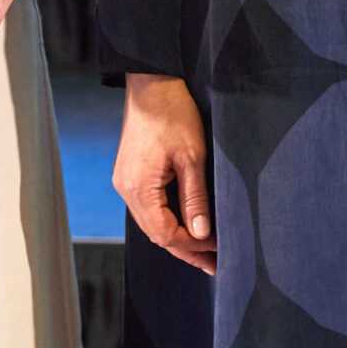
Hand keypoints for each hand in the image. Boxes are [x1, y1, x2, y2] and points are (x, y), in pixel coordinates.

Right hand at [115, 73, 215, 275]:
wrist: (151, 82)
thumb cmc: (173, 114)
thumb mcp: (192, 156)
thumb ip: (195, 197)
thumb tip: (202, 234)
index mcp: (139, 188)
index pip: (166, 234)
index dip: (194, 246)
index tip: (220, 250)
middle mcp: (126, 189)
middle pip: (157, 233)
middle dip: (187, 249)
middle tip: (215, 265)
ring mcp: (125, 181)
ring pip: (152, 222)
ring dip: (178, 236)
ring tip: (205, 250)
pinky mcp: (130, 173)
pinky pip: (149, 207)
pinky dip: (169, 219)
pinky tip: (186, 223)